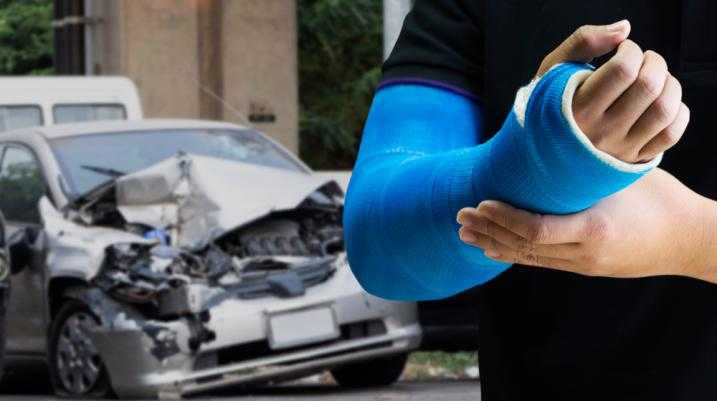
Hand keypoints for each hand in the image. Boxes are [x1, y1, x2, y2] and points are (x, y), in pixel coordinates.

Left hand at [456, 169, 714, 280]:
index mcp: (593, 230)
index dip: (503, 218)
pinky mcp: (583, 268)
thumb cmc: (659, 199)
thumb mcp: (620, 178)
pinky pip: (541, 262)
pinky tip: (494, 250)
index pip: (535, 229)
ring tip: (466, 234)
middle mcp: (583, 254)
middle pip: (523, 246)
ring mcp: (582, 265)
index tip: (481, 203)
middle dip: (488, 231)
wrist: (688, 240)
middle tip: (460, 216)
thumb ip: (583, 172)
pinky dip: (514, 254)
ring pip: (528, 257)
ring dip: (494, 244)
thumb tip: (545, 148)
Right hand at [537, 20, 688, 162]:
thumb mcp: (553, 70)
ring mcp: (619, 148)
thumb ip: (583, 42)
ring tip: (655, 81)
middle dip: (654, 62)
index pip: (623, 69)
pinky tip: (661, 103)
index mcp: (577, 108)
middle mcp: (600, 132)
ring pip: (664, 110)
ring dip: (670, 85)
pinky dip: (678, 112)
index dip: (631, 50)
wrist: (544, 152)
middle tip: (643, 62)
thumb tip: (625, 29)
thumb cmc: (551, 105)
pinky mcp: (633, 159)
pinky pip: (671, 134)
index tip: (623, 51)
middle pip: (648, 86)